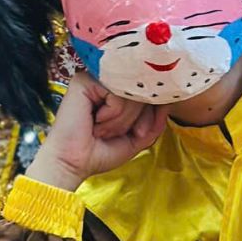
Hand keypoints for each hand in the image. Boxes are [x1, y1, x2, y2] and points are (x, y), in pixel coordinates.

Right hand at [28, 72, 168, 190]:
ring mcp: (96, 77)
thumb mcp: (138, 138)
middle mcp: (107, 78)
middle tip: (112, 134)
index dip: (149, 117)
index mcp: (118, 89)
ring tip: (102, 129)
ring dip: (122, 120)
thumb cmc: (100, 151)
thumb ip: (156, 121)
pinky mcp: (86, 80)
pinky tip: (95, 121)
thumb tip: (169, 101)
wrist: (73, 163)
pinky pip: (117, 92)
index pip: (149, 92)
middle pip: (142, 90)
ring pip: (131, 91)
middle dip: (135, 120)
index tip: (135, 133)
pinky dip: (112, 114)